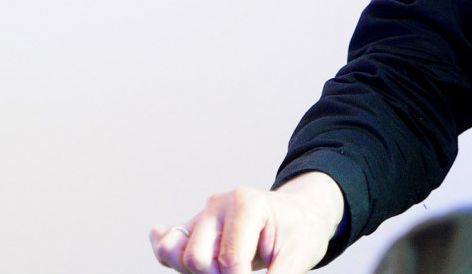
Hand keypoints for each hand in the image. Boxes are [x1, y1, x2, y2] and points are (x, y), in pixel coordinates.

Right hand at [149, 171, 344, 273]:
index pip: (230, 259)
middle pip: (196, 258)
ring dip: (198, 273)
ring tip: (225, 271)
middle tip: (245, 273)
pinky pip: (169, 247)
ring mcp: (203, 214)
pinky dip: (171, 260)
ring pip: (179, 256)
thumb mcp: (298, 256)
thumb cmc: (300, 232)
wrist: (301, 214)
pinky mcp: (194, 227)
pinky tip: (184, 266)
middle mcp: (218, 204)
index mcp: (245, 204)